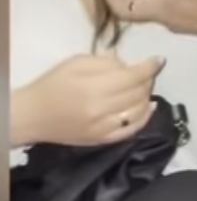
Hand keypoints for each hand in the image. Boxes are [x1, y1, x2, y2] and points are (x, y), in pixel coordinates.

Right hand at [14, 53, 164, 146]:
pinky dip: (145, 118)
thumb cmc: (53, 84)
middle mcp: (101, 109)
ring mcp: (104, 127)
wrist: (33, 116)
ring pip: (139, 111)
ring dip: (147, 96)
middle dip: (148, 79)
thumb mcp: (76, 63)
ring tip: (146, 86)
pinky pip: (131, 130)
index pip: (133, 76)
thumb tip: (129, 65)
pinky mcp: (103, 139)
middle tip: (148, 72)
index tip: (159, 60)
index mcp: (93, 87)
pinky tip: (149, 107)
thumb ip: (105, 62)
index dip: (150, 67)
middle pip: (138, 93)